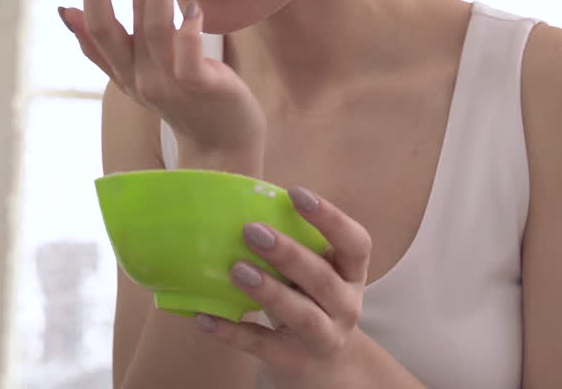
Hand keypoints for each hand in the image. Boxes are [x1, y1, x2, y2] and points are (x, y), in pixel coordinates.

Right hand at [59, 0, 265, 171]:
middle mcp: (139, 75)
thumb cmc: (184, 103)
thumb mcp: (135, 76)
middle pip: (129, 12)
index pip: (98, 21)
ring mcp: (168, 83)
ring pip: (156, 26)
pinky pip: (188, 60)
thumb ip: (98, 47)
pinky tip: (192, 5)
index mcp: (123, 68)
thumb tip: (63, 10)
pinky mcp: (200, 89)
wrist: (221, 151)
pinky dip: (188, 33)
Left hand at [197, 186, 378, 387]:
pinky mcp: (294, 362)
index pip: (356, 243)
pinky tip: (205, 317)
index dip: (330, 218)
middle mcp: (346, 306)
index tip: (296, 193)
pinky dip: (232, 332)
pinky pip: (261, 346)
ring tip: (237, 269)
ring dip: (269, 291)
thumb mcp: (316, 273)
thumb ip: (295, 245)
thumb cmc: (312, 301)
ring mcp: (324, 338)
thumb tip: (238, 200)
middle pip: (323, 279)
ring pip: (302, 315)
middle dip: (288, 254)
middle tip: (252, 230)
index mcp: (352, 274)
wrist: (327, 366)